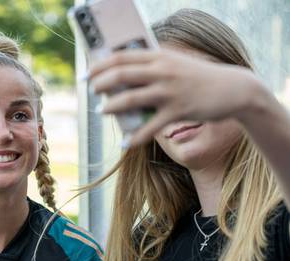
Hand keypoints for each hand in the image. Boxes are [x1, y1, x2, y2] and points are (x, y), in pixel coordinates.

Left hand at [89, 49, 264, 146]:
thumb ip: (152, 65)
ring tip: (102, 111)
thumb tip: (124, 73)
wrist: (233, 88)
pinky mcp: (178, 111)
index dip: (100, 65)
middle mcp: (162, 71)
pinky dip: (135, 137)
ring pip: (131, 99)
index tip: (87, 74)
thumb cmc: (198, 76)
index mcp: (159, 56)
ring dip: (111, 107)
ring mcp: (170, 91)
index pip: (121, 57)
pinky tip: (125, 143)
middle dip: (101, 84)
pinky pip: (150, 127)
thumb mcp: (175, 62)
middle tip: (93, 92)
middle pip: (121, 75)